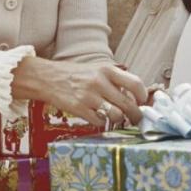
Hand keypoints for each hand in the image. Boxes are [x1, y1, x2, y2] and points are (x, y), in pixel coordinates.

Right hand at [12, 56, 147, 126]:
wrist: (48, 78)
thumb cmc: (75, 74)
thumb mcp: (97, 68)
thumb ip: (115, 78)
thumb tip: (135, 93)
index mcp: (106, 69)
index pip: (135, 83)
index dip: (143, 96)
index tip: (142, 101)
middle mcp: (99, 82)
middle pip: (128, 104)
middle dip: (136, 115)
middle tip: (137, 119)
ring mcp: (89, 97)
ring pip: (116, 115)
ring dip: (120, 119)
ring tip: (118, 118)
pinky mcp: (79, 109)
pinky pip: (100, 122)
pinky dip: (103, 122)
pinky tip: (100, 117)